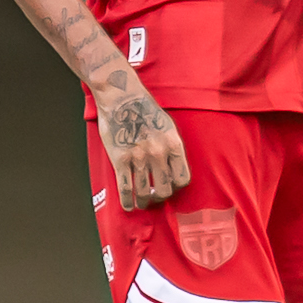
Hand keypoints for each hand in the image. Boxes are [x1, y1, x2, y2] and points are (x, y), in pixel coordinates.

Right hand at [100, 87, 190, 209]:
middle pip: (165, 189)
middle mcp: (158, 154)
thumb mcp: (167, 125)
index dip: (177, 187)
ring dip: (144, 202)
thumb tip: (172, 167)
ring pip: (145, 192)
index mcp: (173, 144)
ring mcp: (139, 158)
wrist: (121, 97)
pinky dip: (127, 201)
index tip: (171, 187)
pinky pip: (125, 188)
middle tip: (155, 197)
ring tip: (142, 203)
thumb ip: (171, 146)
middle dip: (160, 197)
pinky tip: (128, 206)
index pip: (182, 178)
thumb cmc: (144, 108)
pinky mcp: (120, 159)